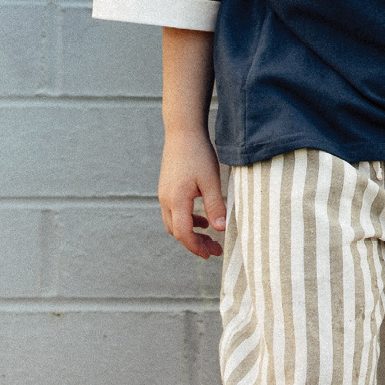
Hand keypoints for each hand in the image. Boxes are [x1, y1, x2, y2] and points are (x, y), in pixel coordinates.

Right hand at [159, 127, 226, 258]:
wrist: (182, 131)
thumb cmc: (198, 154)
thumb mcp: (211, 181)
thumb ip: (215, 206)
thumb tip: (220, 229)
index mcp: (176, 200)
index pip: (184, 234)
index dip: (197, 247)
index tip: (212, 253)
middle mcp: (166, 199)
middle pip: (177, 232)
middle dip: (195, 243)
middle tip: (214, 249)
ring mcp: (164, 193)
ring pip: (173, 223)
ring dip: (190, 232)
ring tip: (209, 237)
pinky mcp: (167, 188)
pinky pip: (173, 212)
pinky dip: (186, 220)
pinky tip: (201, 218)